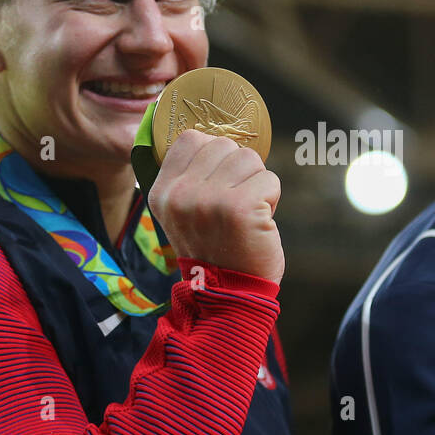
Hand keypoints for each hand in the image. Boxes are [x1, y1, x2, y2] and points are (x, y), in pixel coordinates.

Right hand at [146, 129, 284, 283]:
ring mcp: (209, 200)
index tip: (220, 184)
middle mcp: (181, 193)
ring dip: (256, 184)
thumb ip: (191, 177)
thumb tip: (218, 140)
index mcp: (162, 191)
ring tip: (246, 213)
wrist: (228, 295)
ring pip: (249, 158)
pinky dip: (272, 199)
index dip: (215, 156)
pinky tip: (258, 222)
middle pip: (224, 145)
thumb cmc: (215, 249)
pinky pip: (270, 179)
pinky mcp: (240, 208)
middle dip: (239, 171)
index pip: (191, 139)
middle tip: (234, 206)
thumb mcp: (184, 213)